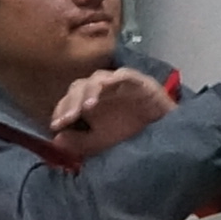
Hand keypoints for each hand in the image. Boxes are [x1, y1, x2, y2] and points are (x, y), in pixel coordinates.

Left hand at [51, 68, 174, 150]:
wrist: (165, 138)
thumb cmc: (132, 137)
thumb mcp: (101, 144)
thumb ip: (78, 142)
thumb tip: (56, 139)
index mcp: (91, 102)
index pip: (70, 99)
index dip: (61, 109)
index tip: (56, 126)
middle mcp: (102, 91)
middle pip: (80, 86)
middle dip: (71, 102)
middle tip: (66, 120)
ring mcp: (120, 84)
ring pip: (98, 78)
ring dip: (89, 91)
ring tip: (86, 109)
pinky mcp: (140, 82)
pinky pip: (124, 75)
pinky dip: (114, 80)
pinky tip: (106, 88)